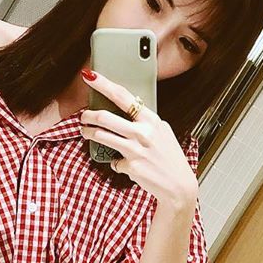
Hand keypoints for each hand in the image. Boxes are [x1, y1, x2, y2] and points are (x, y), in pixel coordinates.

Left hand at [79, 69, 197, 210]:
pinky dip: (114, 162)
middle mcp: (143, 133)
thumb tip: (127, 110)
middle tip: (84, 116)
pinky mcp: (130, 166)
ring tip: (86, 133)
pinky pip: (112, 160)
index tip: (90, 76)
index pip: (123, 96)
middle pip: (105, 117)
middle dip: (88, 115)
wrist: (179, 186)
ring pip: (101, 136)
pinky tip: (122, 163)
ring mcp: (135, 150)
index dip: (104, 84)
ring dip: (89, 133)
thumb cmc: (170, 158)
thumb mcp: (162, 132)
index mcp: (151, 120)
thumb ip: (146, 122)